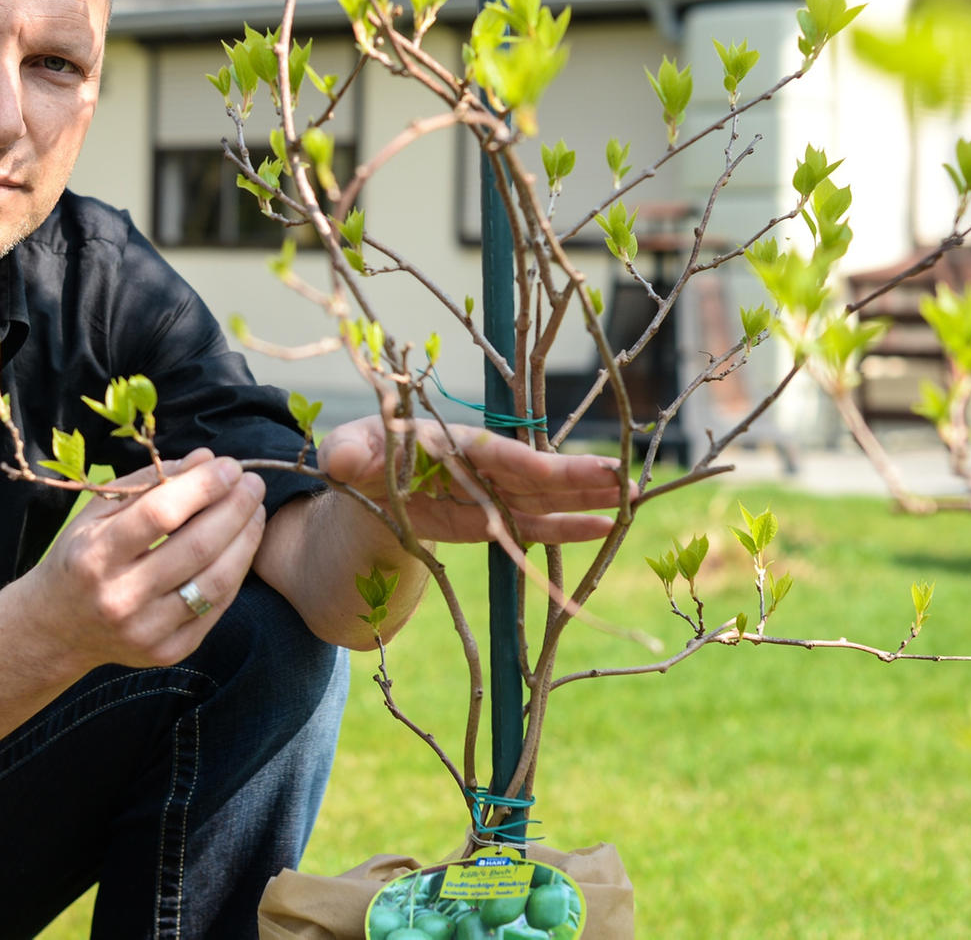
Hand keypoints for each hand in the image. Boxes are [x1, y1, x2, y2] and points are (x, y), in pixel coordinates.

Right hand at [25, 449, 266, 672]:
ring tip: (256, 512)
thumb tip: (206, 459)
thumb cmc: (81, 557)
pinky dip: (236, 573)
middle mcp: (120, 597)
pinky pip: (215, 608)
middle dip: (235, 509)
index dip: (204, 486)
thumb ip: (150, 482)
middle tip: (254, 484)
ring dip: (246, 541)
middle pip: (197, 547)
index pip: (160, 514)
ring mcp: (146, 630)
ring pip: (215, 582)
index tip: (230, 466)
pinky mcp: (167, 651)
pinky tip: (242, 548)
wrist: (57, 629)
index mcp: (96, 555)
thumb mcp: (97, 512)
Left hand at [317, 416, 624, 544]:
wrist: (365, 481)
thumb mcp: (346, 450)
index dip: (521, 463)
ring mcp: (488, 493)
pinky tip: (605, 529)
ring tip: (631, 496)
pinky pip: (532, 526)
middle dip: (576, 476)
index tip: (551, 469)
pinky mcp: (489, 521)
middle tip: (623, 475)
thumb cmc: (361, 453)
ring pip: (543, 497)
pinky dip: (567, 528)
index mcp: (449, 441)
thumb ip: (345, 451)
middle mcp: (477, 465)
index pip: (490, 454)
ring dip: (585, 498)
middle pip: (532, 473)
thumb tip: (339, 461)